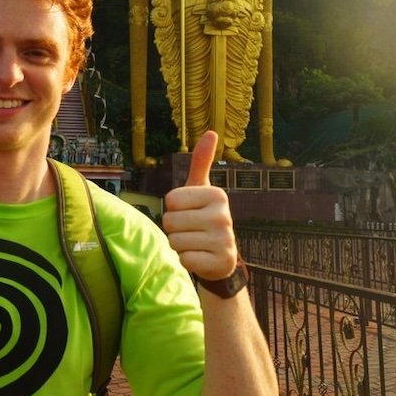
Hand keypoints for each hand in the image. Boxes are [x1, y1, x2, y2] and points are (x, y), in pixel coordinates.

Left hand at [162, 131, 237, 281]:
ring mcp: (225, 240)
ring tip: (195, 243)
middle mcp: (224, 216)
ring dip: (180, 245)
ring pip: (175, 241)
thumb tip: (211, 132)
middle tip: (191, 230)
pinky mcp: (221, 262)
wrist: (220, 257)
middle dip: (174, 229)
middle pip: (170, 221)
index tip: (189, 212)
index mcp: (217, 195)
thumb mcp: (200, 190)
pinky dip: (187, 261)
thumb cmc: (203, 217)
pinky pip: (185, 260)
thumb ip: (201, 162)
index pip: (170, 200)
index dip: (173, 209)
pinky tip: (201, 257)